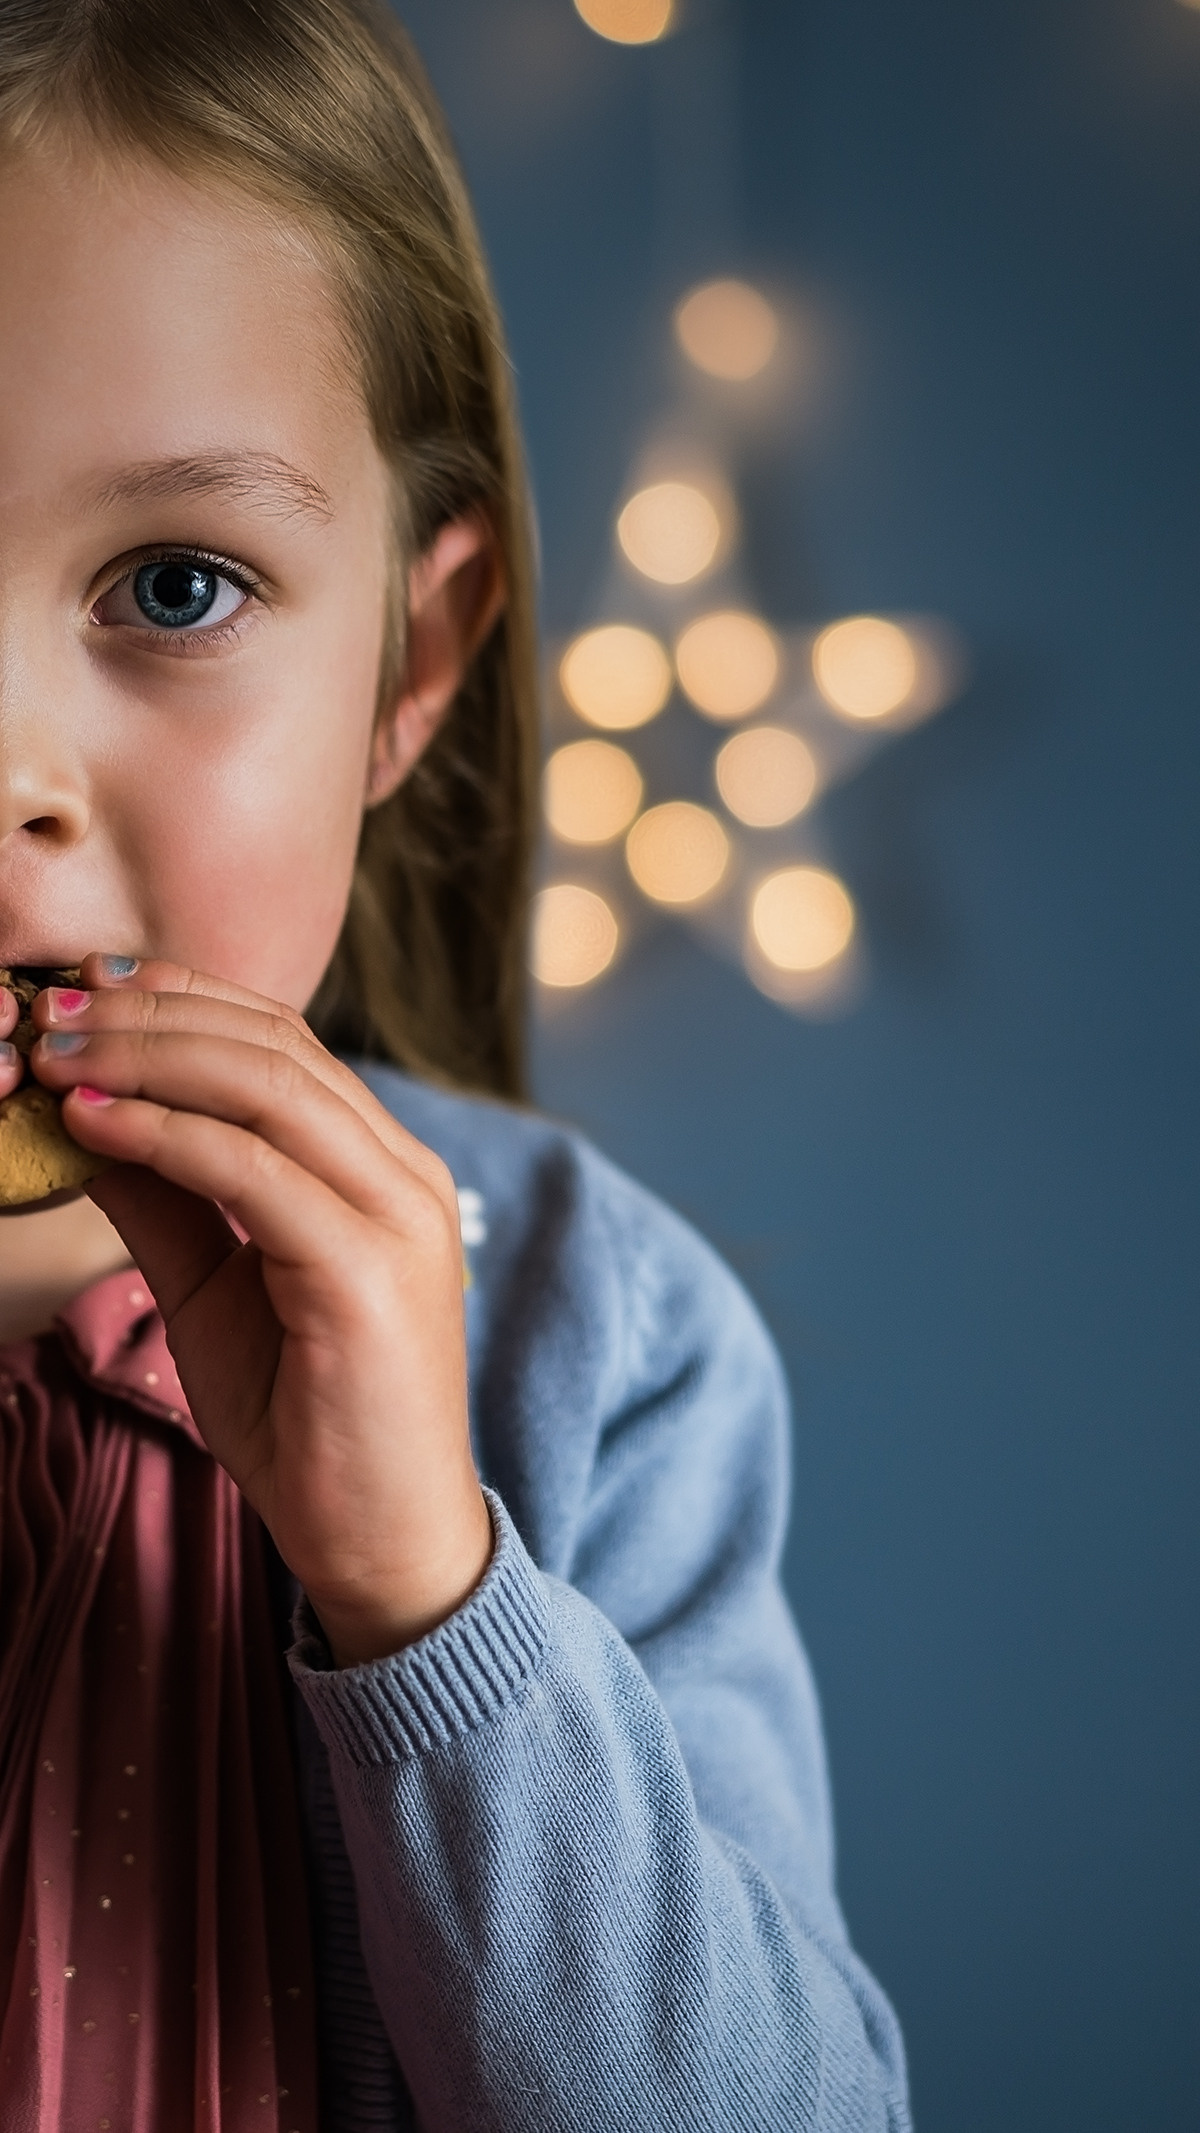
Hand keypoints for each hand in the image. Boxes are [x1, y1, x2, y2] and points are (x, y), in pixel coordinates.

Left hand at [28, 956, 492, 1665]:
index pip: (286, 1043)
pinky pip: (254, 1172)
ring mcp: (399, 1218)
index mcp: (384, 1168)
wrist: (382, 1541)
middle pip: (276, 1046)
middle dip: (150, 1015)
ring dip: (146, 1058)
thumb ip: (166, 1198)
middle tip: (47, 1013)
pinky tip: (91, 1125)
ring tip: (54, 1057)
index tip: (85, 990)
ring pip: (269, 1088)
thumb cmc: (307, 1420)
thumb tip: (82, 1114)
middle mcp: (406, 1175)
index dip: (183, 999)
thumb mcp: (214, 1289)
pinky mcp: (368, 1273)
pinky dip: (163, 1134)